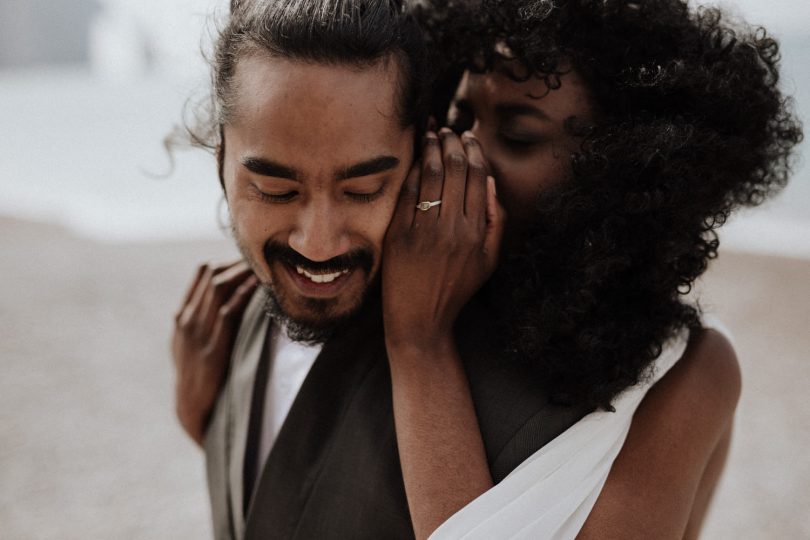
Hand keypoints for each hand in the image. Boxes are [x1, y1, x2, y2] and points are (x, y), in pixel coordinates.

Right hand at [172, 260, 257, 445]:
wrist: (191, 407)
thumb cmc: (197, 375)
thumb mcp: (190, 345)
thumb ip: (201, 322)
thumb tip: (222, 303)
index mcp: (183, 315)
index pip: (203, 273)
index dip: (229, 260)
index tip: (252, 258)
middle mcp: (187, 319)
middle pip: (213, 275)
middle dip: (240, 262)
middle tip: (266, 256)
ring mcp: (198, 333)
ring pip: (219, 288)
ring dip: (244, 273)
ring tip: (266, 265)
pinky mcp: (212, 348)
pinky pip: (228, 312)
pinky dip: (244, 295)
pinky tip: (259, 286)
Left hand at [382, 128, 504, 347]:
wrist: (420, 319)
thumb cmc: (456, 289)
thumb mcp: (489, 260)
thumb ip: (497, 221)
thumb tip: (492, 182)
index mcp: (477, 233)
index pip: (479, 178)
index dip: (474, 151)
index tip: (467, 137)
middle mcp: (453, 229)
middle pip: (456, 170)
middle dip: (452, 142)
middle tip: (447, 129)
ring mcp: (425, 231)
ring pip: (432, 175)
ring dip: (432, 148)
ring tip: (431, 133)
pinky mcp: (400, 234)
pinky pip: (408, 193)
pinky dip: (414, 170)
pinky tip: (416, 157)